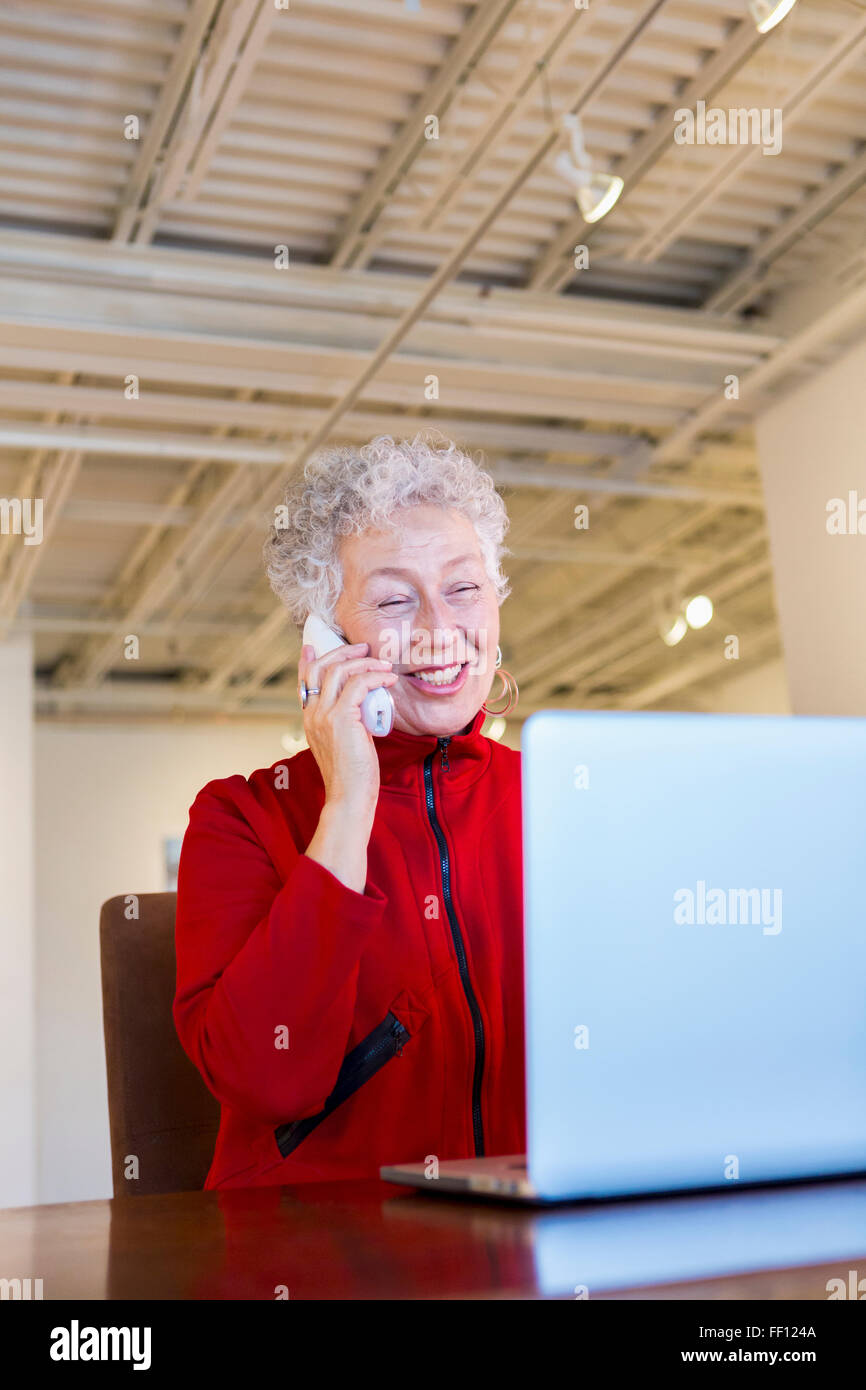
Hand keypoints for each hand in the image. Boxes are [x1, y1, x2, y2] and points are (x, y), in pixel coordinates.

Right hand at [299, 642, 397, 817]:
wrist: (349, 797)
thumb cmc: (353, 775)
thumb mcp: (345, 742)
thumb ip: (346, 722)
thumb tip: (362, 705)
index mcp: (309, 719)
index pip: (304, 681)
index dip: (307, 660)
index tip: (312, 646)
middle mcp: (312, 714)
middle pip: (321, 668)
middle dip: (343, 652)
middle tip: (364, 648)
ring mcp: (324, 715)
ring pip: (339, 671)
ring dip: (365, 662)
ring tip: (383, 665)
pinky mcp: (341, 718)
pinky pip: (358, 684)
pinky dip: (375, 676)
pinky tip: (388, 679)